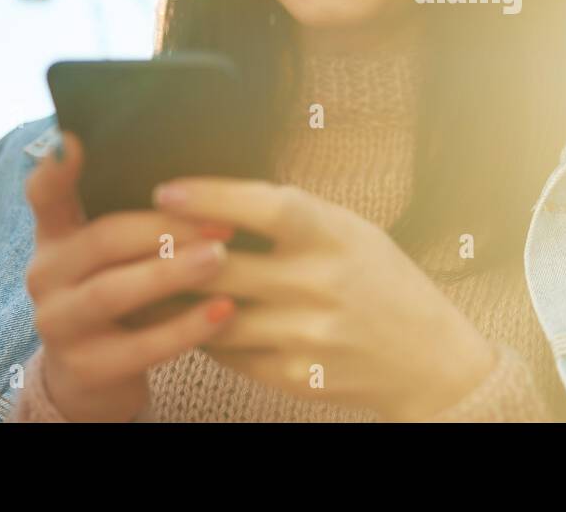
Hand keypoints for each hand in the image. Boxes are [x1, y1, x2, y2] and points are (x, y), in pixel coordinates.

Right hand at [23, 131, 239, 420]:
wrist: (99, 373)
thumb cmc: (126, 289)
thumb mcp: (120, 252)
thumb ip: (139, 213)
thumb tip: (201, 177)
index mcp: (57, 236)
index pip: (45, 195)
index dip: (56, 169)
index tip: (72, 139)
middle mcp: (46, 275)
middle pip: (102, 240)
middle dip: (165, 229)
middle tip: (222, 224)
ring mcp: (59, 324)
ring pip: (113, 292)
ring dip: (171, 273)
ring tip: (220, 259)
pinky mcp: (85, 368)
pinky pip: (140, 347)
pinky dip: (186, 328)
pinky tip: (224, 311)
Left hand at [150, 178, 497, 420]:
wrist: (427, 359)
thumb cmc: (384, 282)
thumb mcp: (355, 233)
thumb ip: (297, 218)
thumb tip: (218, 199)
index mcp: (338, 236)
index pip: (267, 207)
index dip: (212, 196)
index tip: (166, 190)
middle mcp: (322, 284)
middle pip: (226, 265)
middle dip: (174, 251)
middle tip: (138, 239)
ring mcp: (307, 335)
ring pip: (215, 316)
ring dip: (177, 301)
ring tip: (144, 283)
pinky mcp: (294, 376)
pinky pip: (229, 355)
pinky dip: (204, 336)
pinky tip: (188, 322)